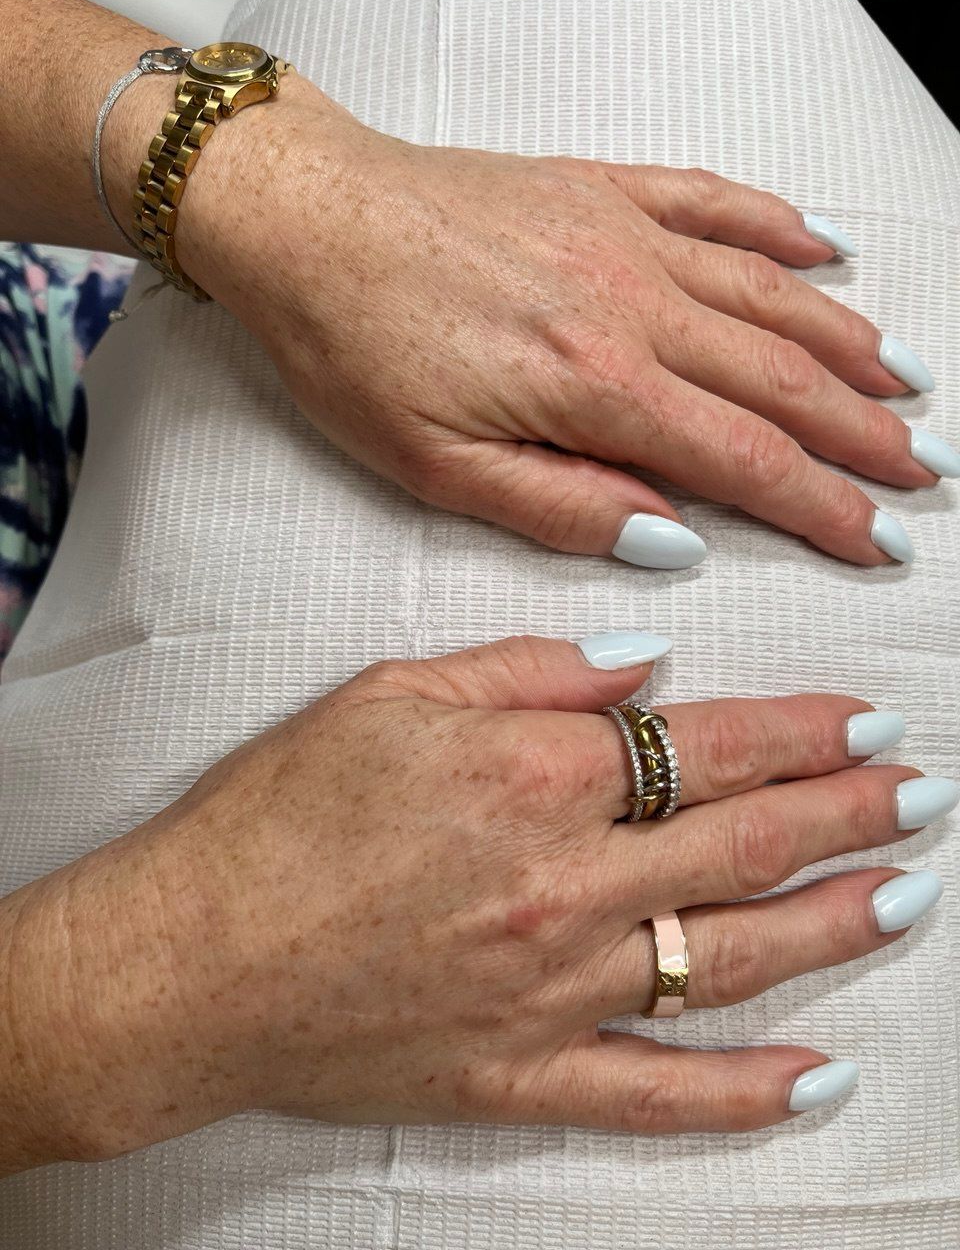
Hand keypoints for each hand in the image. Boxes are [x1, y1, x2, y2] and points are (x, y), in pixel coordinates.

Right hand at [28, 633, 950, 1162]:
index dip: (802, 731)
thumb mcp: (389, 695)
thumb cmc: (275, 815)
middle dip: (848, 811)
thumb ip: (527, 670)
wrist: (190, 960)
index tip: (865, 721)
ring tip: (907, 895)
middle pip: (745, 842)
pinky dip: (747, 1093)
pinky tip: (821, 1078)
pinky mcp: (522, 1076)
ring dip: (833, 923)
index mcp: (535, 775)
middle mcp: (566, 882)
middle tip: (920, 795)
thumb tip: (641, 659)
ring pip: (732, 956)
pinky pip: (658, 1093)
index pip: (709, 745)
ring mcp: (554, 990)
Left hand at [188, 77, 955, 569]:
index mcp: (593, 388)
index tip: (879, 541)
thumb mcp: (435, 467)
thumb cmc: (351, 349)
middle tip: (925, 472)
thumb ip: (562, 507)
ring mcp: (622, 235)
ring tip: (906, 384)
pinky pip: (714, 201)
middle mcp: (631, 304)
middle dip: (863, 436)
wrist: (301, 219)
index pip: (743, 464)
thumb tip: (673, 540)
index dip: (823, 509)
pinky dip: (779, 227)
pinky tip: (826, 253)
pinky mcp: (599, 189)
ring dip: (845, 345)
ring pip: (768, 295)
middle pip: (780, 382)